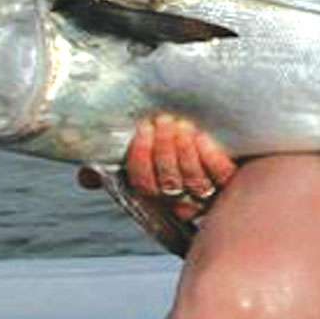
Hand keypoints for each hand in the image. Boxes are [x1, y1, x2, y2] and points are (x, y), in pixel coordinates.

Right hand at [76, 114, 237, 226]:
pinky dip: (210, 157)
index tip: (142, 128)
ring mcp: (209, 192)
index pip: (143, 185)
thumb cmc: (173, 142)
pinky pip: (222, 176)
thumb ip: (111, 163)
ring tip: (182, 125)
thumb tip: (86, 178)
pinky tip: (203, 137)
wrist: (225, 131)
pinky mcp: (234, 180)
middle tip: (163, 120)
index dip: (140, 159)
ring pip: (194, 182)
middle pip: (168, 185)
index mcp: (157, 192)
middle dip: (163, 151)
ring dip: (185, 153)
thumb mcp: (143, 148)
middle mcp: (181, 198)